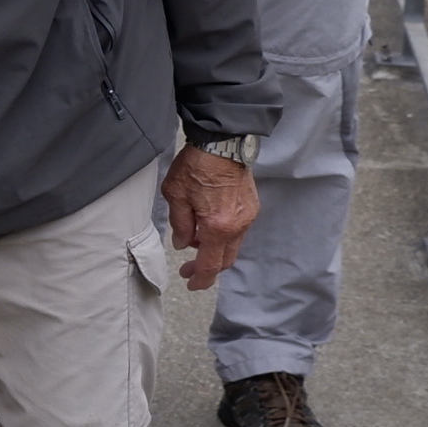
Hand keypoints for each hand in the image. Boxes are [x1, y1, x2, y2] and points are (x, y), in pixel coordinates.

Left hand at [161, 146, 258, 288]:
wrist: (223, 143)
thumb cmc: (196, 165)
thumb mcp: (175, 195)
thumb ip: (179, 225)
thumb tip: (183, 244)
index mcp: (217, 227)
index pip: (210, 265)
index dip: (200, 279)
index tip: (191, 283)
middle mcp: (237, 226)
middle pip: (225, 260)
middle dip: (207, 268)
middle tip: (189, 268)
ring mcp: (247, 216)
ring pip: (232, 245)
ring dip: (214, 249)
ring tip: (194, 238)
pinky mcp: (251, 206)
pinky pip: (238, 230)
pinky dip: (223, 235)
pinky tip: (208, 224)